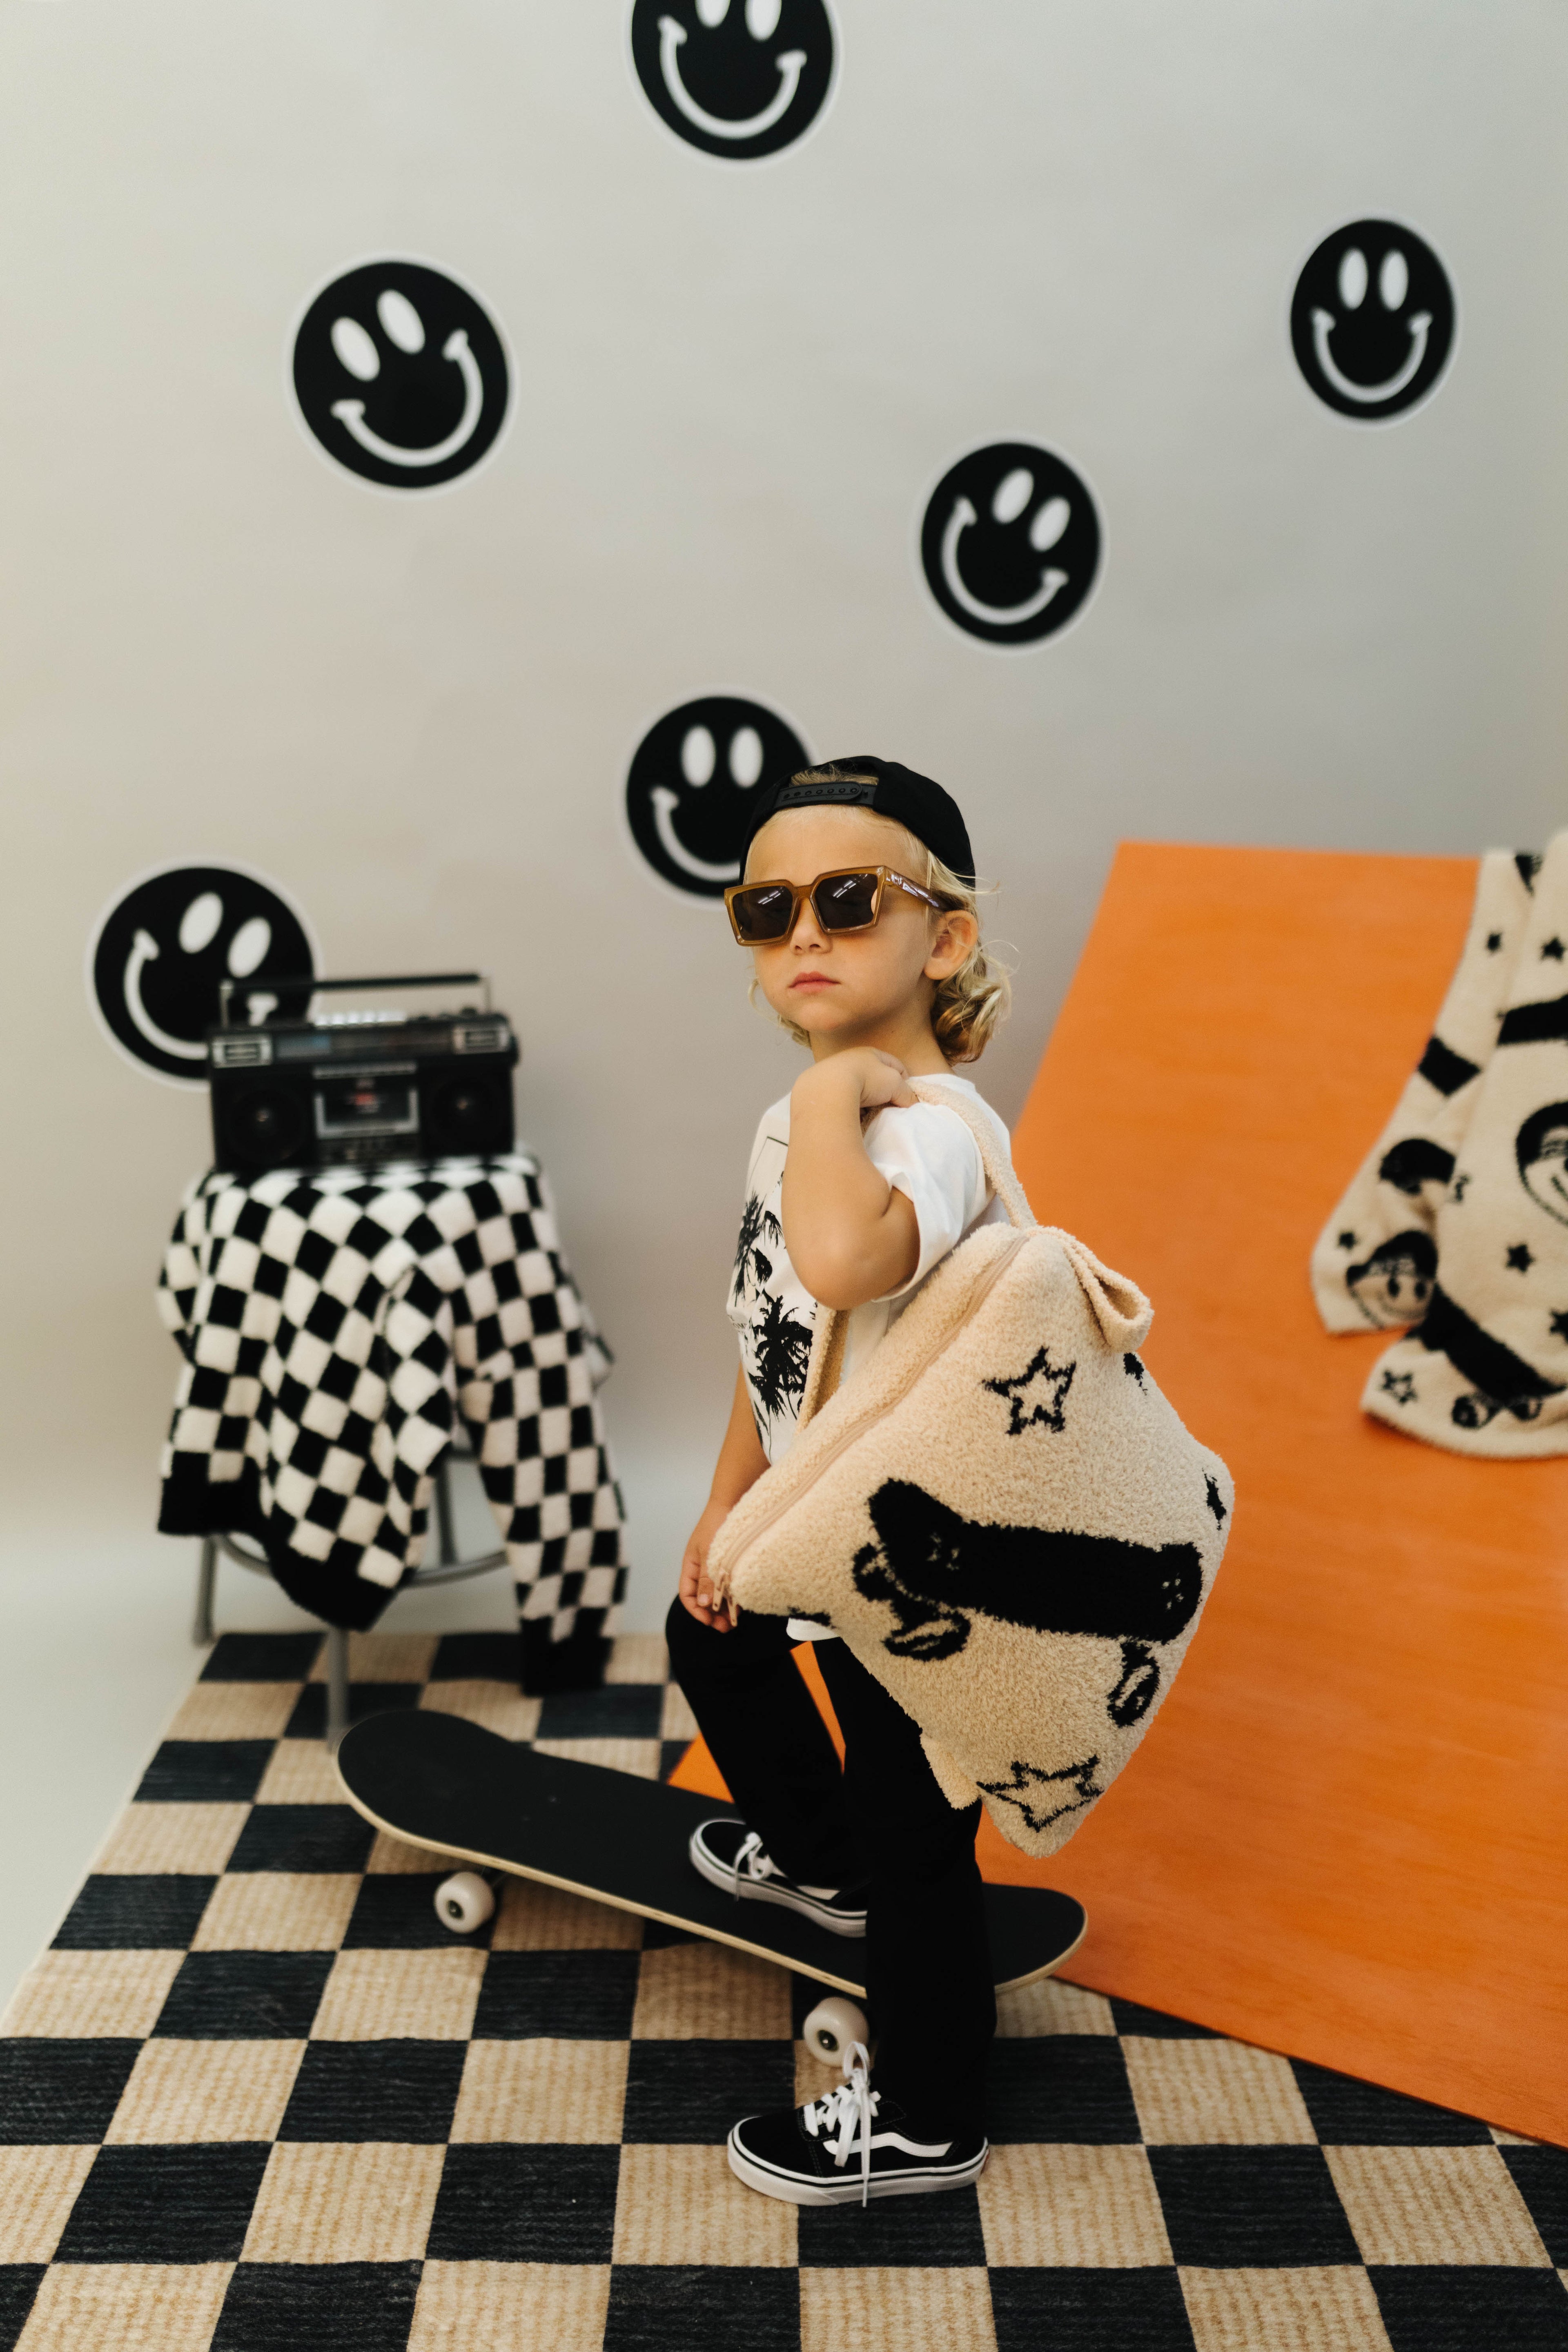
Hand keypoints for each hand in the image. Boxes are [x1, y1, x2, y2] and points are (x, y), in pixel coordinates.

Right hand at [678, 1498, 735, 1631]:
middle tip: (725, 1628)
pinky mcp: (732, 1564)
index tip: (710, 1621)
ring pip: (718, 1595)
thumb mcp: (711, 1554)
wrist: (735, 1500)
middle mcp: (703, 1568)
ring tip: (734, 1622)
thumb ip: (708, 1579)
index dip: (696, 1611)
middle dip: (712, 1615)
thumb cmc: (718, 1524)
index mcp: (691, 1565)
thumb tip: (704, 1605)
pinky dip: (734, 1597)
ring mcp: (718, 1566)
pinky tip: (743, 1605)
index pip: (687, 1595)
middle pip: (703, 1598)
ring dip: (724, 1610)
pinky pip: (730, 1585)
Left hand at [799, 1047, 917, 1120]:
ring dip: (866, 1101)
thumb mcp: (895, 1084)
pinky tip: (853, 1115)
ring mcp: (837, 1073)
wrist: (828, 1089)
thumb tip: (910, 1103)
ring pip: (859, 1089)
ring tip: (870, 1113)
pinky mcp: (825, 1089)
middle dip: (884, 1092)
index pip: (896, 1065)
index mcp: (872, 1053)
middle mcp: (853, 1060)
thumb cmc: (866, 1079)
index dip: (905, 1080)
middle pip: (876, 1077)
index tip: (906, 1096)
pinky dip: (851, 1107)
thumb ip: (906, 1093)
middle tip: (890, 1106)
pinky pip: (844, 1099)